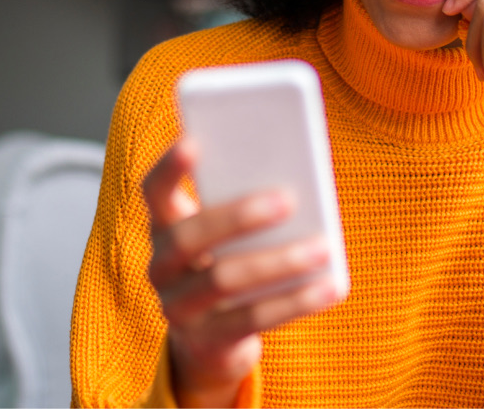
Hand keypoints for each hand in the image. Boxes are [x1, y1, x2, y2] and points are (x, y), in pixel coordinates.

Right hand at [143, 137, 338, 407]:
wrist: (213, 341)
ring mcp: (178, 308)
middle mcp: (160, 267)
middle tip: (287, 199)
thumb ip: (244, 205)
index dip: (169, 168)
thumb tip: (295, 178)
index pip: (154, 191)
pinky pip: (253, 319)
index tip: (195, 142)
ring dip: (278, 261)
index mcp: (164, 226)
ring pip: (223, 280)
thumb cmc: (229, 264)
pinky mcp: (207, 341)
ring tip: (322, 247)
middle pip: (188, 237)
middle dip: (237, 216)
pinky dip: (296, 301)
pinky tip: (330, 287)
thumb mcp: (228, 235)